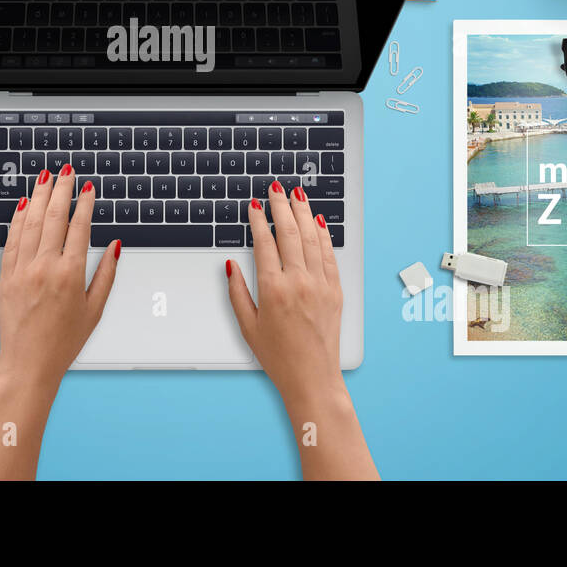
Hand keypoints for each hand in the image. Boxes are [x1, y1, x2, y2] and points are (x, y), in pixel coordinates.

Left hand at [0, 164, 119, 479]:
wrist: (29, 364)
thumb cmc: (63, 342)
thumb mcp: (95, 309)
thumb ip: (106, 274)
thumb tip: (115, 245)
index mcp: (70, 275)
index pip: (78, 227)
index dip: (84, 203)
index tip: (88, 187)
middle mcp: (44, 268)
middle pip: (53, 217)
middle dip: (61, 190)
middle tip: (66, 171)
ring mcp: (22, 270)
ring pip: (30, 223)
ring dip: (38, 197)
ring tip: (45, 178)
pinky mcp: (5, 277)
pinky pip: (11, 240)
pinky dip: (17, 220)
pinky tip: (22, 205)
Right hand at [225, 180, 377, 479]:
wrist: (313, 378)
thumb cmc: (278, 356)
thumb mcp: (247, 326)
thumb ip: (237, 292)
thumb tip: (230, 264)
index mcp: (273, 290)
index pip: (264, 243)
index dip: (258, 220)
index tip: (254, 205)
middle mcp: (298, 282)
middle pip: (289, 233)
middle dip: (281, 206)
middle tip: (275, 188)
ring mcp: (320, 285)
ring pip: (311, 238)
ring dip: (303, 213)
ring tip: (297, 195)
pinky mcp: (335, 291)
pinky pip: (329, 255)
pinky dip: (323, 235)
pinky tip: (318, 221)